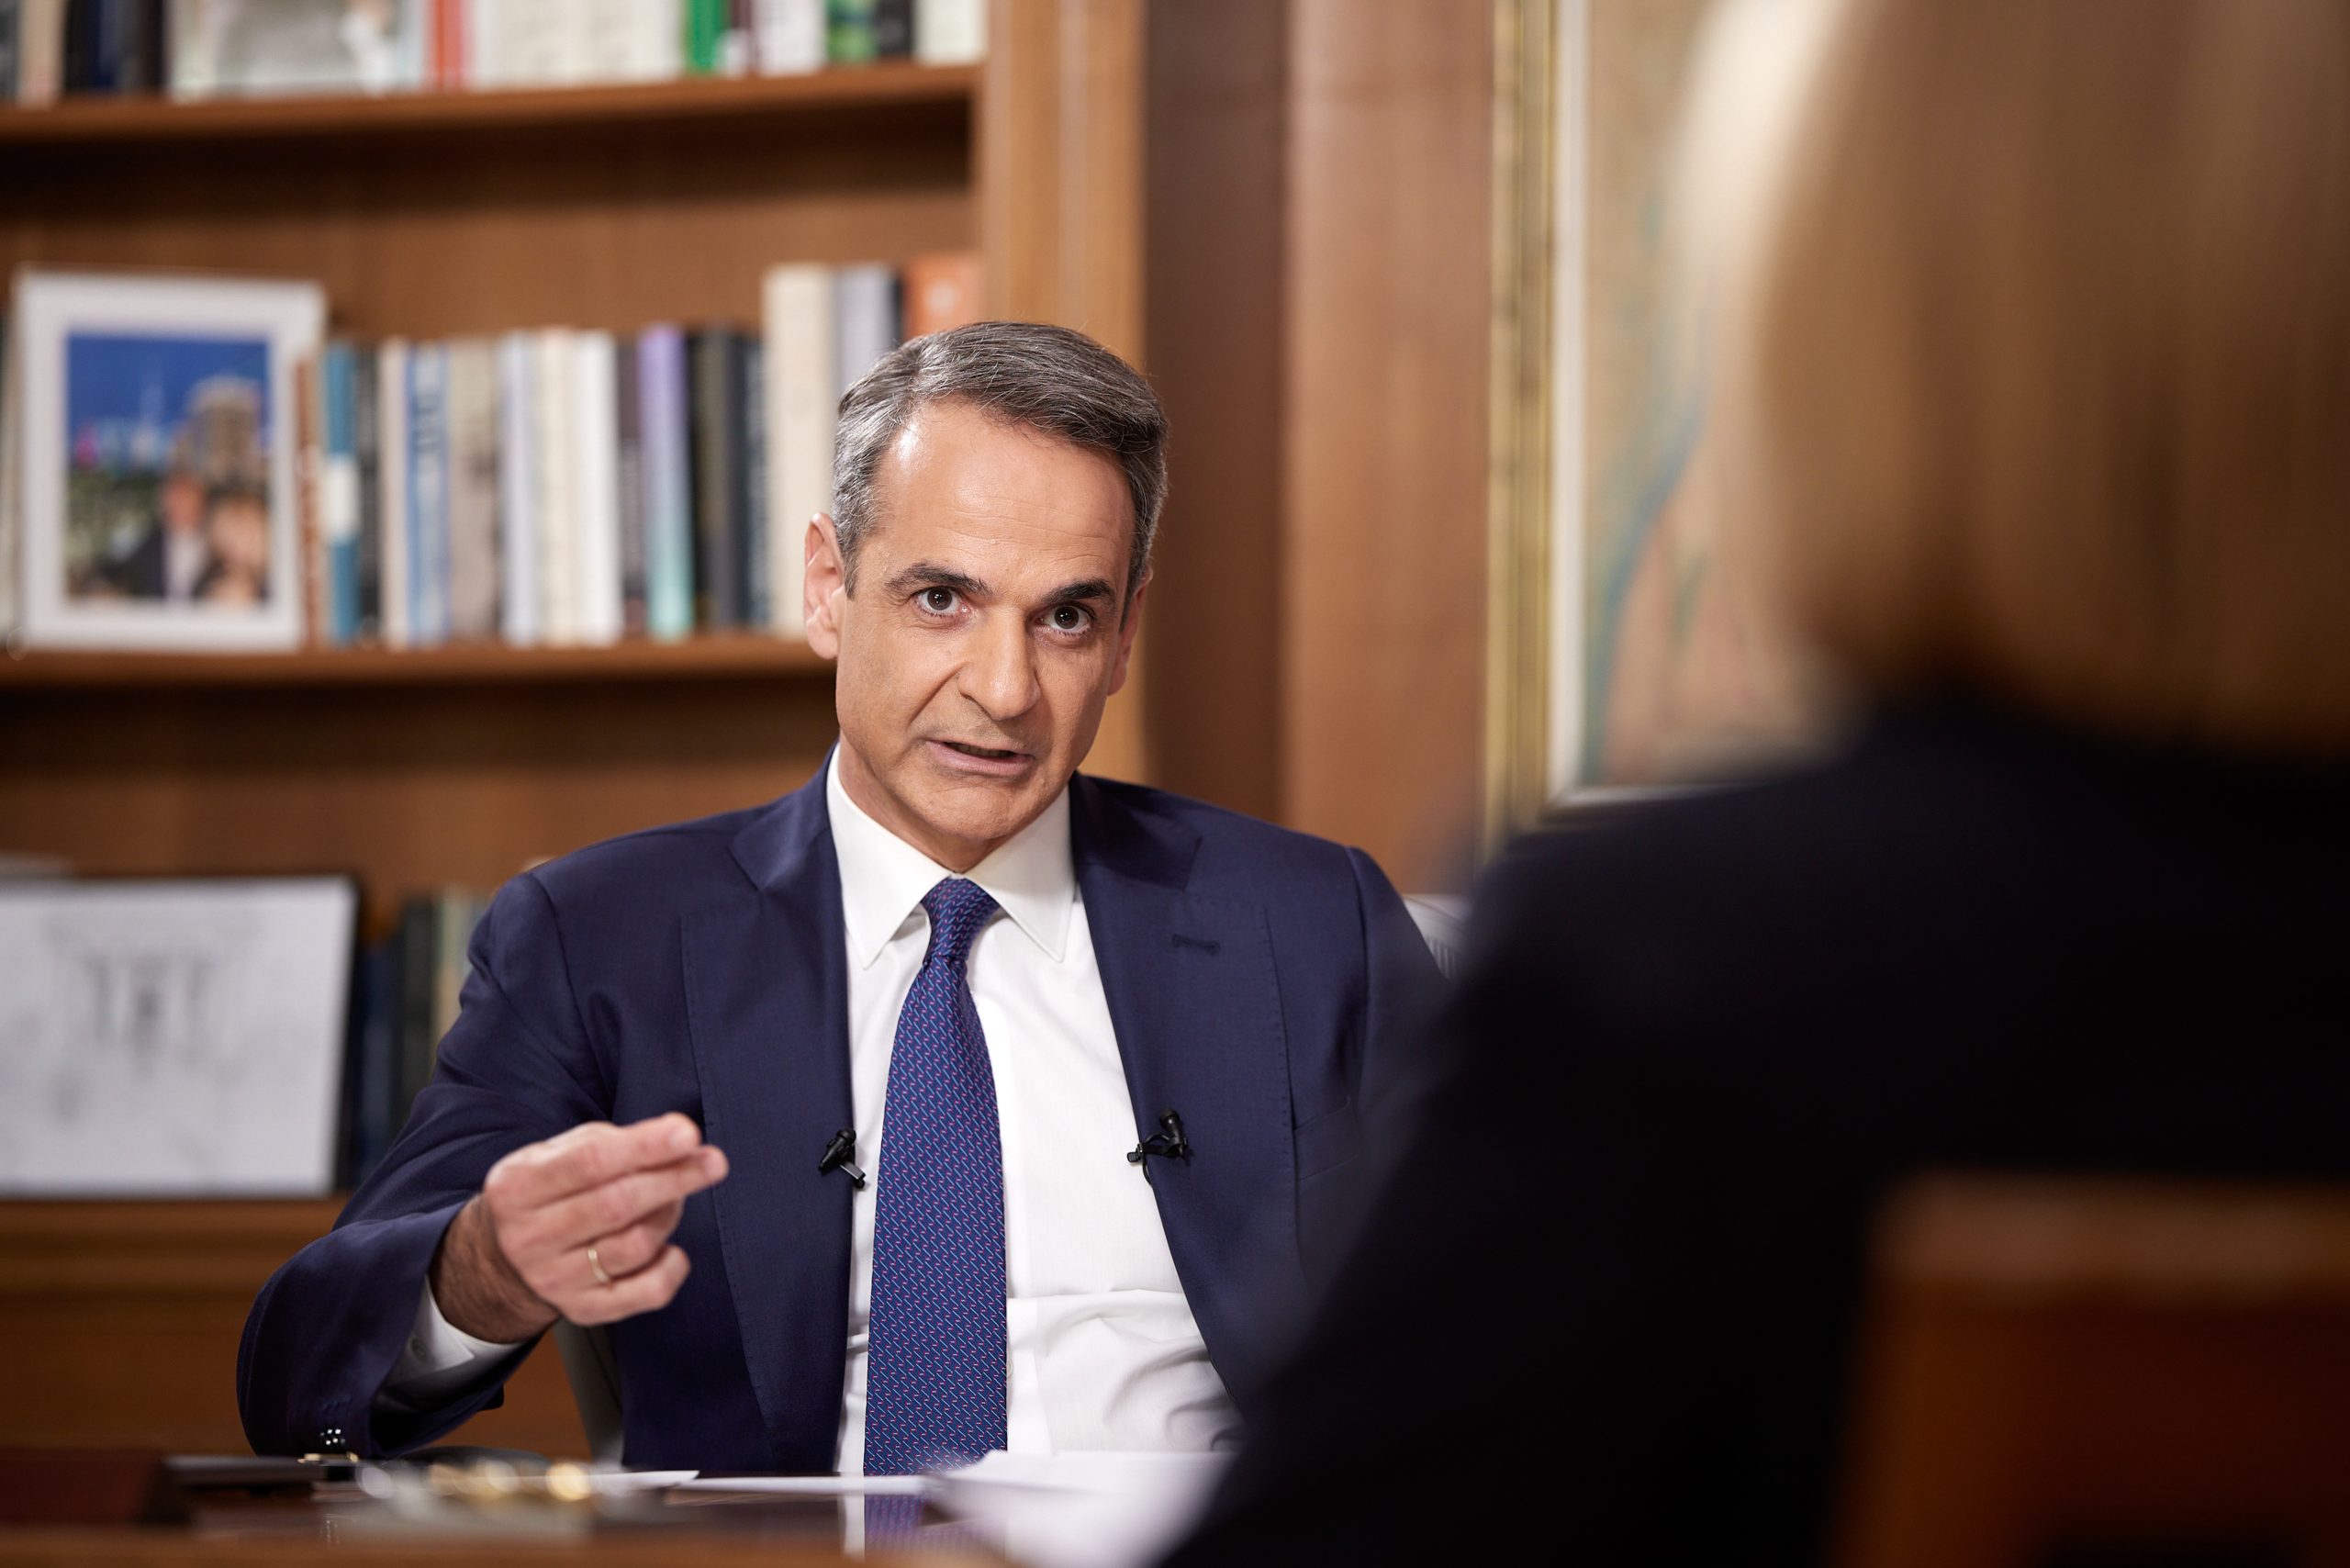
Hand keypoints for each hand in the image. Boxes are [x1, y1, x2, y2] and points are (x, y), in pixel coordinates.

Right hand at [430, 1113, 729, 1340]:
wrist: (506, 1254)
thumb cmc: (551, 1189)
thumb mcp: (561, 1152)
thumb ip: (615, 1142)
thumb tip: (680, 1138)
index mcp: (518, 1187)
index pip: (588, 1162)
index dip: (644, 1147)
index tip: (688, 1134)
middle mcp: (529, 1238)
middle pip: (616, 1206)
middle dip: (673, 1180)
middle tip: (712, 1162)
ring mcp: (553, 1280)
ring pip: (635, 1247)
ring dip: (668, 1216)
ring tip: (673, 1199)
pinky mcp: (581, 1311)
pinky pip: (646, 1293)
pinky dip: (672, 1267)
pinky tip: (671, 1248)